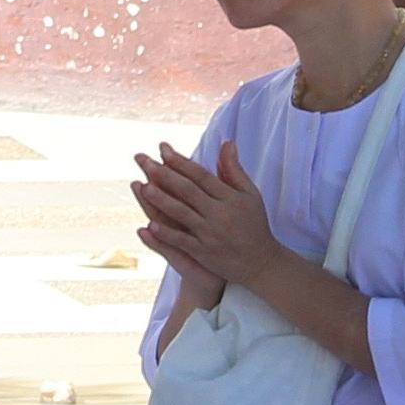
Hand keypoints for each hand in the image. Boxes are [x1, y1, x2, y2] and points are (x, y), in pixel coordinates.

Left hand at [133, 137, 284, 294]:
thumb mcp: (250, 194)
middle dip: (165, 175)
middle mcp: (219, 213)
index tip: (163, 150)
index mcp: (229, 197)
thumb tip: (227, 143)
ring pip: (182, 214)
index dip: (181, 162)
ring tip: (143, 187)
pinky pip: (183, 241)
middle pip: (188, 191)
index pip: (201, 175)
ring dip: (162, 200)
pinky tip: (150, 225)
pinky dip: (167, 234)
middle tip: (145, 162)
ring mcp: (210, 234)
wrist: (261, 262)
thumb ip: (234, 170)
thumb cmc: (254, 224)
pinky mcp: (205, 253)